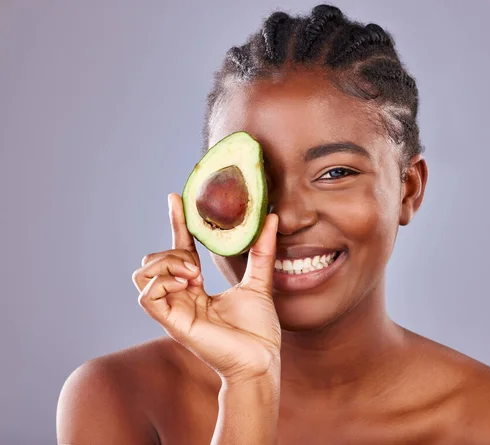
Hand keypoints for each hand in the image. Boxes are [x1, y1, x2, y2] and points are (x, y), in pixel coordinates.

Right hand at [132, 193, 280, 381]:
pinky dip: (162, 281)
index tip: (176, 198)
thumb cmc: (258, 329)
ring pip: (143, 273)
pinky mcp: (171, 322)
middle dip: (172, 250)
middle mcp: (180, 297)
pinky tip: (187, 283)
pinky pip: (146, 294)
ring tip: (194, 273)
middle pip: (153, 260)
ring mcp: (173, 310)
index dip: (176, 223)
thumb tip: (272, 218)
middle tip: (198, 266)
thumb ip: (262, 251)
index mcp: (196, 289)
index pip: (179, 249)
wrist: (261, 359)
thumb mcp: (259, 281)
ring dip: (167, 264)